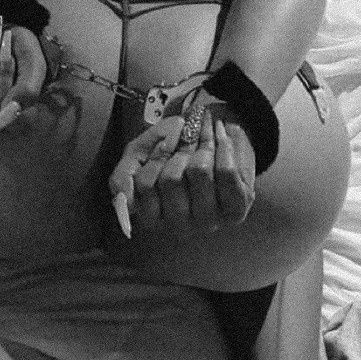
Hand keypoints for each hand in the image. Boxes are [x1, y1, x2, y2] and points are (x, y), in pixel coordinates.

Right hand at [109, 104, 255, 237]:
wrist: (208, 134)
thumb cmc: (169, 147)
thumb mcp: (139, 156)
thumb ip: (124, 176)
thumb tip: (125, 196)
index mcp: (152, 216)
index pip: (145, 185)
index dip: (156, 156)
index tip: (165, 142)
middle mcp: (179, 225)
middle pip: (171, 178)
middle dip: (178, 147)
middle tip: (186, 136)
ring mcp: (209, 219)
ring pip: (200, 171)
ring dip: (201, 144)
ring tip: (204, 138)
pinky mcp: (236, 209)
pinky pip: (227, 171)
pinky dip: (222, 146)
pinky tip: (220, 138)